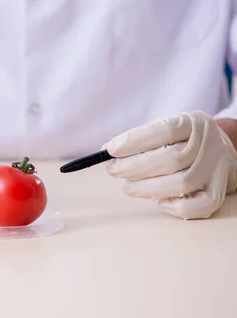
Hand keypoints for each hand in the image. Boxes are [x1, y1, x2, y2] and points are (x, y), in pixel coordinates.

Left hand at [105, 111, 236, 218]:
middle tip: (113, 170)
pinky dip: (177, 207)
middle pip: (172, 159)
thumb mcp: (167, 130)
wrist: (222, 151)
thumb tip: (108, 149)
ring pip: (183, 183)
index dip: (135, 140)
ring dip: (148, 188)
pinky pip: (201, 205)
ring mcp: (216, 168)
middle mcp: (209, 144)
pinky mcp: (220, 190)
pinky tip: (159, 202)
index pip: (164, 130)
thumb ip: (141, 139)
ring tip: (128, 187)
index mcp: (193, 123)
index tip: (110, 149)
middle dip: (135, 167)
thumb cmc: (182, 141)